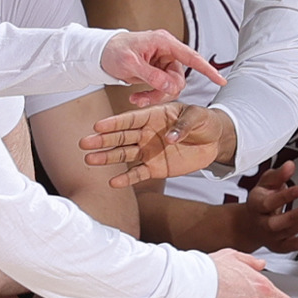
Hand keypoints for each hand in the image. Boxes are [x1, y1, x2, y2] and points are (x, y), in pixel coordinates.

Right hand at [81, 102, 237, 186]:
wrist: (214, 140)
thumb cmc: (204, 122)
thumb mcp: (199, 116)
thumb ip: (184, 124)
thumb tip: (171, 138)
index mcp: (153, 116)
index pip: (130, 119)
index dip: (114, 123)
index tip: (97, 126)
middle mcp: (146, 133)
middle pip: (121, 137)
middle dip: (103, 140)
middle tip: (84, 143)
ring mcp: (149, 151)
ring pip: (124, 154)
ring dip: (107, 157)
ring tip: (89, 160)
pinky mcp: (155, 168)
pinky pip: (138, 173)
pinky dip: (126, 178)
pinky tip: (113, 182)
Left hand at [101, 29, 226, 107]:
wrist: (101, 54)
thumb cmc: (113, 51)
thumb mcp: (130, 64)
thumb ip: (151, 76)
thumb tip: (172, 87)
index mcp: (164, 43)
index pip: (192, 57)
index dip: (208, 70)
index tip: (221, 81)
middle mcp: (167, 52)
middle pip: (178, 78)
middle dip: (163, 92)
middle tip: (142, 100)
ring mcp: (163, 63)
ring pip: (171, 87)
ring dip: (155, 96)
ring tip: (136, 100)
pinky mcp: (157, 72)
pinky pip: (162, 88)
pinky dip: (151, 96)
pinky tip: (136, 98)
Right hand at [238, 160, 297, 253]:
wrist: (250, 224)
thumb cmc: (261, 200)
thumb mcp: (266, 184)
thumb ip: (278, 175)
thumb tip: (289, 166)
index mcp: (256, 205)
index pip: (267, 203)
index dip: (283, 196)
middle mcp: (261, 223)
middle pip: (274, 224)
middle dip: (292, 217)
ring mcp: (270, 237)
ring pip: (285, 235)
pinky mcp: (279, 246)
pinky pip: (292, 246)